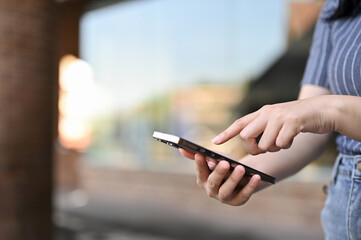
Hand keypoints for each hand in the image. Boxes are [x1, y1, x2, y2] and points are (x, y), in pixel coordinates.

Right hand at [179, 149, 260, 205]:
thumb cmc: (225, 165)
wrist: (242, 176)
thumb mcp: (214, 158)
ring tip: (241, 168)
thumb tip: (182, 148)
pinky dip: (250, 186)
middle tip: (224, 162)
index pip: (200, 171)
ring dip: (233, 179)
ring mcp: (224, 197)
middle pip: (213, 182)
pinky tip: (256, 177)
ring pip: (226, 190)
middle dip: (218, 172)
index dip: (200, 163)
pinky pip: (244, 195)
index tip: (200, 154)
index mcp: (203, 179)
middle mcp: (211, 190)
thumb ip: (199, 155)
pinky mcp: (238, 201)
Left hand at [212, 97, 332, 154]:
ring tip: (283, 140)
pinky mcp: (292, 122)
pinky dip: (286, 146)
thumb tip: (253, 146)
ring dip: (273, 148)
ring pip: (264, 144)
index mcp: (262, 112)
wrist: (322, 110)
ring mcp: (279, 117)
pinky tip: (293, 137)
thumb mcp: (277, 120)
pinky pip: (281, 144)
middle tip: (264, 149)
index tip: (214, 142)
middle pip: (246, 137)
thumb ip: (263, 129)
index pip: (239, 123)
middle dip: (253, 149)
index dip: (226, 133)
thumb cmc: (298, 120)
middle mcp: (267, 113)